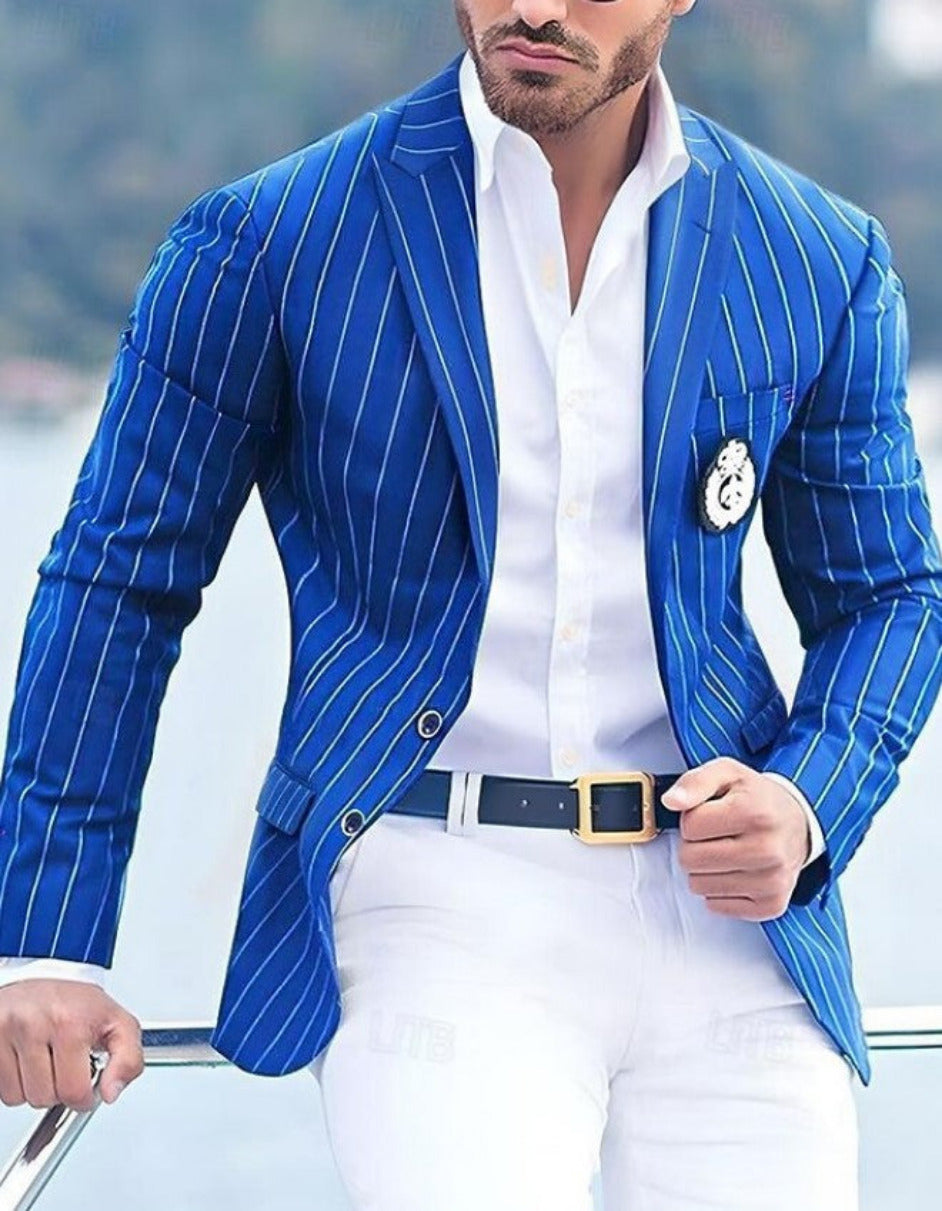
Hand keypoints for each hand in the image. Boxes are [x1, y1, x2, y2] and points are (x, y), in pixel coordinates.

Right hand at [0, 979, 142, 1110]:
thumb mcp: (119, 1024)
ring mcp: (6, 1029)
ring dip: (32, 1086)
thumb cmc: (79, 1003)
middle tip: (63, 1063)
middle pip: (42, 1098)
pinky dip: (13, 1080)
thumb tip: (111, 1093)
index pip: (73, 1091)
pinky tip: (25, 1058)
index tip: (84, 1080)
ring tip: (44, 1059)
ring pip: (17, 1097)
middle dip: (57, 1089)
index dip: (82, 1095)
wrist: (49, 973)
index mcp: (70, 1022)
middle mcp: (34, 1023)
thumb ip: (129, 1060)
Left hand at [661, 756, 811, 921]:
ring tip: (726, 851)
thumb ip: (695, 782)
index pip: (689, 826)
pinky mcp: (771, 904)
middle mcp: (766, 849)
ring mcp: (771, 880)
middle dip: (694, 845)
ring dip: (704, 869)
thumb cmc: (758, 799)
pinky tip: (736, 871)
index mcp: (754, 812)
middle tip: (715, 835)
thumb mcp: (727, 774)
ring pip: (698, 885)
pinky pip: (715, 905)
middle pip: (690, 859)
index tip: (710, 815)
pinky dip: (719, 890)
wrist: (799, 824)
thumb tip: (671, 801)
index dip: (692, 818)